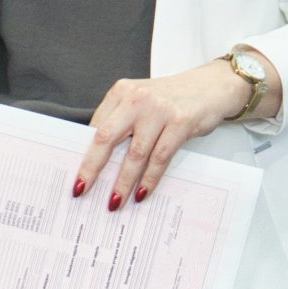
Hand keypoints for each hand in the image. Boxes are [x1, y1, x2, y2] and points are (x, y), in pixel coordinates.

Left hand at [73, 62, 248, 209]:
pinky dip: (149, 179)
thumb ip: (122, 121)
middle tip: (81, 191)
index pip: (96, 126)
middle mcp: (137, 98)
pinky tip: (142, 193)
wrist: (211, 86)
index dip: (84, 152)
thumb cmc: (172, 99)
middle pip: (107, 137)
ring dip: (123, 182)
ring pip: (135, 153)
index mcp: (122, 92)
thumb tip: (99, 160)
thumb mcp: (142, 100)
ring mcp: (159, 110)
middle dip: (92, 168)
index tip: (76, 174)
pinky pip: (160, 158)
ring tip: (114, 202)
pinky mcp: (180, 122)